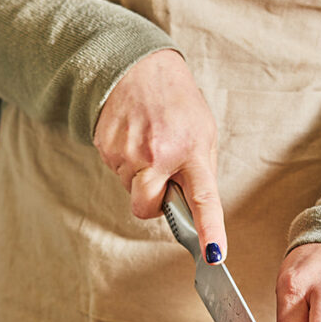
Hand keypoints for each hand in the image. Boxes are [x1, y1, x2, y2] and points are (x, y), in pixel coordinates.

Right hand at [93, 49, 226, 262]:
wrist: (137, 66)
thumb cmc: (175, 101)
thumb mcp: (202, 132)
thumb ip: (199, 171)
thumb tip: (194, 208)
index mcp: (190, 150)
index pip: (203, 198)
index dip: (210, 230)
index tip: (214, 255)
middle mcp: (157, 154)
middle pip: (147, 208)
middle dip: (153, 203)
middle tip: (162, 179)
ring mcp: (127, 152)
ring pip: (132, 190)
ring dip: (141, 176)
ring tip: (149, 142)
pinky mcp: (106, 148)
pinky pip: (118, 173)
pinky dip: (127, 163)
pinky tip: (134, 137)